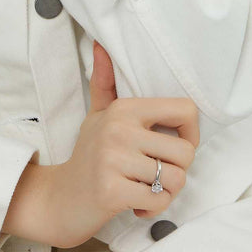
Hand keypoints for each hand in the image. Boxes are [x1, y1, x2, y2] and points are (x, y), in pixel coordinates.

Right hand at [48, 40, 199, 248]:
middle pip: (186, 151)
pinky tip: (136, 203)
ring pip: (176, 179)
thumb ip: (105, 82)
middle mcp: (119, 129)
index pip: (185, 110)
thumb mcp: (97, 115)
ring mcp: (114, 160)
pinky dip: (153, 207)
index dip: (191, 133)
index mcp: (124, 108)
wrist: (61, 198)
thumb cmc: (88, 155)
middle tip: (154, 174)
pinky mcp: (112, 190)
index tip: (174, 147)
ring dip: (166, 192)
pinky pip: (159, 200)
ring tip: (144, 188)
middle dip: (177, 170)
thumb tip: (100, 44)